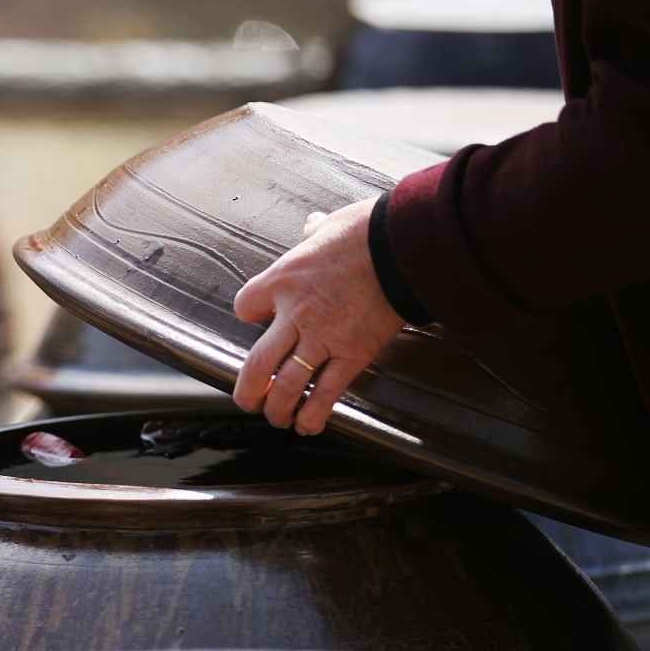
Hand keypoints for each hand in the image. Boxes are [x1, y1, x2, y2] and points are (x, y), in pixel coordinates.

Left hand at [231, 198, 402, 434]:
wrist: (405, 244)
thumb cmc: (368, 230)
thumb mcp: (329, 224)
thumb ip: (313, 232)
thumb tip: (311, 226)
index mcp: (282, 279)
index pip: (245, 306)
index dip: (248, 315)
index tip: (257, 320)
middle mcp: (295, 313)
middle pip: (257, 363)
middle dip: (249, 390)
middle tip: (248, 401)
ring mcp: (323, 337)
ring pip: (288, 386)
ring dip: (278, 409)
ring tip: (277, 418)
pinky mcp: (354, 353)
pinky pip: (327, 392)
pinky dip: (314, 414)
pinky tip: (307, 426)